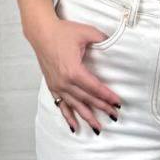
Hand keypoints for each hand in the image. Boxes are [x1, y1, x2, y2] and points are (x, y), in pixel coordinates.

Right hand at [22, 6, 121, 132]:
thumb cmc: (62, 31)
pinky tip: (74, 127)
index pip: (95, 88)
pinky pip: (61, 105)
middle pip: (87, 99)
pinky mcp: (52, 86)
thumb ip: (102, 39)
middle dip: (102, 108)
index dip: (107, 96)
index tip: (118, 103)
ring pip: (75, 105)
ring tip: (98, 128)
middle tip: (114, 116)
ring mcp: (57, 85)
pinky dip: (68, 116)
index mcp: (74, 71)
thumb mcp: (86, 32)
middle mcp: (64, 82)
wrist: (41, 32)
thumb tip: (115, 42)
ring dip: (87, 117)